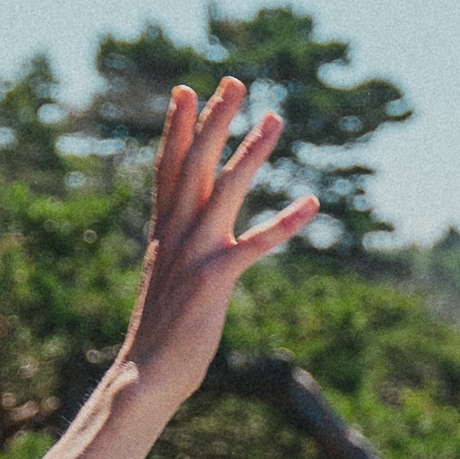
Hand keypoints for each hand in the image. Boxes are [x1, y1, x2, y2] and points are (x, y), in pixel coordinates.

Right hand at [118, 75, 313, 391]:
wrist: (146, 378)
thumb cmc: (159, 337)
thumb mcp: (167, 282)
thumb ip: (176, 255)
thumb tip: (178, 245)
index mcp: (164, 232)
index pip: (169, 168)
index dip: (177, 128)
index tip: (185, 90)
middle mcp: (176, 234)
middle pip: (194, 164)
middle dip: (213, 120)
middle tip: (234, 80)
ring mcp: (194, 254)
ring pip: (225, 190)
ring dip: (251, 151)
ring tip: (276, 117)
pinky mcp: (216, 280)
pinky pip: (255, 244)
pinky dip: (284, 223)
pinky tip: (312, 204)